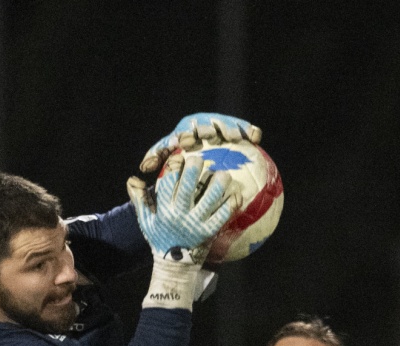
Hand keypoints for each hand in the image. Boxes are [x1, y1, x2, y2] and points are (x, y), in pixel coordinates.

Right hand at [128, 152, 233, 263]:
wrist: (175, 265)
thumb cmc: (160, 239)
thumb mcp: (146, 221)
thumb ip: (140, 199)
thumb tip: (132, 179)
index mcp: (164, 210)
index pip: (168, 182)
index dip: (174, 166)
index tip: (180, 158)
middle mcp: (180, 214)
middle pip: (189, 186)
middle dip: (195, 168)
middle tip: (200, 159)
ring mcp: (196, 223)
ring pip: (210, 198)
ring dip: (218, 182)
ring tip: (223, 174)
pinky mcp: (210, 231)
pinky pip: (223, 214)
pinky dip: (231, 202)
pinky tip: (236, 192)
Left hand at [139, 112, 261, 172]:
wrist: (201, 149)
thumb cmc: (182, 158)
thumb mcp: (167, 158)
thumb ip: (157, 159)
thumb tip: (143, 168)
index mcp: (183, 132)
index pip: (182, 132)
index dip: (183, 136)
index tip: (184, 143)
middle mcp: (200, 125)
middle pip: (203, 123)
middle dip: (205, 128)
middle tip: (208, 134)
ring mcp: (218, 124)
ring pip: (223, 123)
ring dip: (228, 128)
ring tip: (235, 137)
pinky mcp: (234, 127)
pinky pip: (242, 127)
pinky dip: (248, 130)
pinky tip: (256, 138)